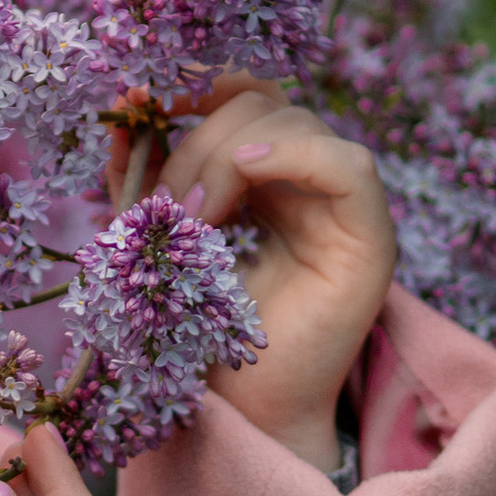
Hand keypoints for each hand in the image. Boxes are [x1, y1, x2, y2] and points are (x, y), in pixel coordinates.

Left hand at [157, 77, 397, 474]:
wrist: (239, 412)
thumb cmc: (197, 333)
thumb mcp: (156, 237)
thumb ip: (144, 179)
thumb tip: (123, 113)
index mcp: (260, 172)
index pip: (240, 91)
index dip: (193, 83)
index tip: (137, 101)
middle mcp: (306, 178)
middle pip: (261, 102)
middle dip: (195, 137)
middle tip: (161, 204)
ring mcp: (343, 206)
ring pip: (296, 123)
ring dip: (225, 156)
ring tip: (190, 221)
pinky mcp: (372, 240)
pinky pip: (347, 167)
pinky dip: (294, 154)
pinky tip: (248, 169)